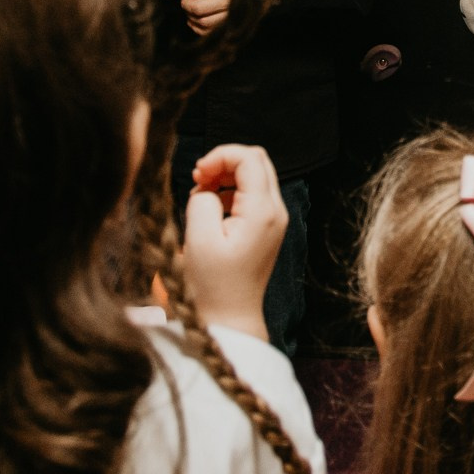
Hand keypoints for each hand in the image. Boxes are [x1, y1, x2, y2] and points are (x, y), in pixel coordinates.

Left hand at [170, 0, 238, 36]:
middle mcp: (230, 1)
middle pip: (198, 7)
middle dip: (186, 3)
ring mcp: (231, 16)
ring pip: (203, 22)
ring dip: (191, 16)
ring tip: (189, 8)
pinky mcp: (232, 26)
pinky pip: (209, 32)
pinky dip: (198, 27)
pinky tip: (196, 20)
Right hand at [180, 144, 285, 340]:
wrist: (229, 317)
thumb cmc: (211, 284)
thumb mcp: (198, 238)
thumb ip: (203, 200)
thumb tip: (208, 188)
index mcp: (263, 212)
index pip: (249, 158)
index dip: (220, 156)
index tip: (197, 174)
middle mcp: (276, 211)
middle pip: (256, 161)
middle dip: (223, 162)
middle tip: (198, 180)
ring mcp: (274, 220)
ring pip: (254, 175)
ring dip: (225, 176)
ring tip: (200, 195)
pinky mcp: (267, 227)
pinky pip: (251, 194)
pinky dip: (229, 191)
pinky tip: (210, 208)